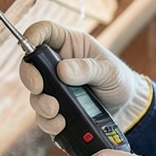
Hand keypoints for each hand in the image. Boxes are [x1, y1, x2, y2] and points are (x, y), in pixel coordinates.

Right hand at [18, 20, 152, 136]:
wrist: (127, 109)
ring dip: (41, 104)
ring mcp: (55, 90)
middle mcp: (56, 66)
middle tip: (39, 87)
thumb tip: (62, 71)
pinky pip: (44, 118)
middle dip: (30, 77)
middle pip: (30, 66)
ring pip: (35, 95)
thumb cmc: (119, 81)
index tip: (29, 44)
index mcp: (69, 45)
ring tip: (57, 110)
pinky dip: (49, 122)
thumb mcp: (110, 71)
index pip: (44, 32)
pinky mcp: (57, 111)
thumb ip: (88, 69)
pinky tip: (62, 124)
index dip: (32, 35)